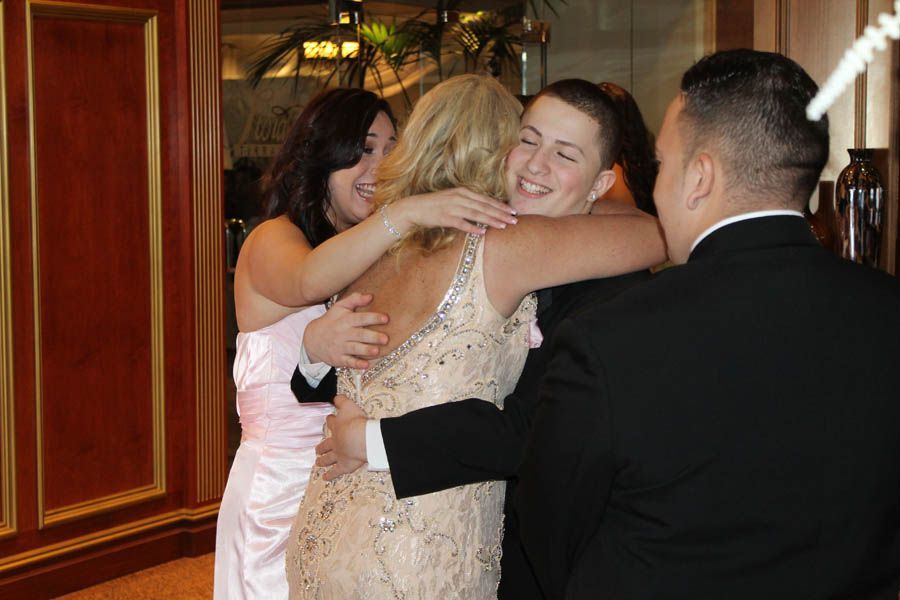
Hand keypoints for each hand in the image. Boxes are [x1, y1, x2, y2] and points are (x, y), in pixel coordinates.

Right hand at [304, 293, 388, 368]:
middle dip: (372, 337)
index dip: (373, 318)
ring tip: (377, 351)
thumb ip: (354, 299)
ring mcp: (340, 347)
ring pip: (354, 349)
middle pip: (359, 334)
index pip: (360, 318)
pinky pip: (348, 362)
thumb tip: (370, 296)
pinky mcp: (338, 359)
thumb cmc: (331, 321)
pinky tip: (365, 366)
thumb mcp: (339, 307)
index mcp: (345, 320)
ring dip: (365, 350)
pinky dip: (356, 365)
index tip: (386, 318)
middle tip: (385, 338)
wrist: (312, 339)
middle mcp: (343, 333)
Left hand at [316, 395, 368, 480]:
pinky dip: (330, 475)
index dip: (331, 420)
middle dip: (321, 446)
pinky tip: (325, 478)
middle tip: (316, 449)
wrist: (361, 438)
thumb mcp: (349, 406)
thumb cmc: (356, 421)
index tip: (329, 419)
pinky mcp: (344, 465)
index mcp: (337, 426)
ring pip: (328, 458)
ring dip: (323, 460)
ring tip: (318, 462)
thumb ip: (342, 400)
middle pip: (326, 444)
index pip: (332, 422)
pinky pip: (336, 471)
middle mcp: (335, 441)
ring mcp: (338, 454)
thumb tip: (335, 397)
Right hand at [389, 188, 517, 235]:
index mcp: (463, 192)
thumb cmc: (435, 205)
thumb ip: (468, 203)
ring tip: (504, 226)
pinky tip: (482, 232)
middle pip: (484, 207)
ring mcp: (453, 207)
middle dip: (501, 213)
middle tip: (514, 220)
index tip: (512, 211)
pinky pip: (462, 223)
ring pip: (477, 214)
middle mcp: (460, 198)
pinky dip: (473, 228)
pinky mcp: (445, 217)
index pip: (486, 199)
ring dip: (491, 220)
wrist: (414, 208)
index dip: (500, 206)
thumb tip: (483, 211)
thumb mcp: (453, 199)